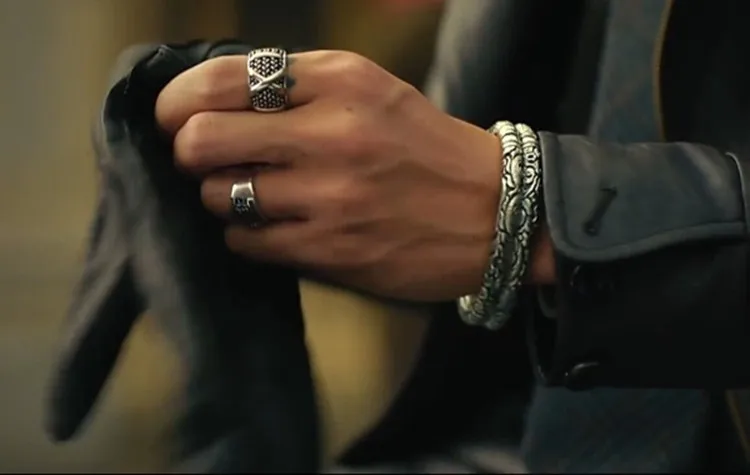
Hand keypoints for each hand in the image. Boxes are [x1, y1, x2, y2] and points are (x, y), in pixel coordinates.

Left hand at [155, 51, 503, 301]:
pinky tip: (276, 226)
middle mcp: (331, 135)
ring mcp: (329, 198)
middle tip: (203, 158)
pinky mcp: (330, 251)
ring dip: (220, 196)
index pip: (220, 81)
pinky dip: (247, 235)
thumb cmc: (424, 146)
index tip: (174, 117)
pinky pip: (246, 243)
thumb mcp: (370, 88)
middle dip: (187, 151)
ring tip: (252, 194)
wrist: (493, 211)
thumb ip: (297, 84)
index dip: (178, 101)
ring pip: (217, 197)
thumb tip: (212, 99)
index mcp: (340, 82)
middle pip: (201, 140)